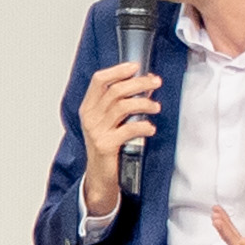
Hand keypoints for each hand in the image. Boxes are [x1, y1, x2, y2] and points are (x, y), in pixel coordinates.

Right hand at [71, 62, 161, 215]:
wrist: (99, 178)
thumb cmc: (107, 147)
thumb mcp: (106, 122)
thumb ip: (118, 104)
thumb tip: (144, 84)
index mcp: (88, 108)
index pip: (99, 81)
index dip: (118, 70)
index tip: (136, 67)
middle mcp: (90, 117)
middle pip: (115, 90)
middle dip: (138, 83)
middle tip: (155, 82)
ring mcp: (97, 131)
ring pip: (122, 106)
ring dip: (144, 103)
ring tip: (156, 107)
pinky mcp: (106, 145)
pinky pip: (128, 129)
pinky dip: (143, 126)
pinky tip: (150, 127)